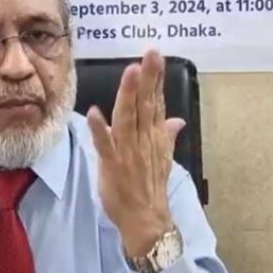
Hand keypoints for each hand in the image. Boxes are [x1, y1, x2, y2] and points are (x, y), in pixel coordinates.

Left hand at [87, 50, 184, 256]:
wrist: (146, 220)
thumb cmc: (149, 188)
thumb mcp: (163, 159)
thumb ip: (167, 136)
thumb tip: (178, 120)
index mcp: (154, 137)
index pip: (155, 103)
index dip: (155, 80)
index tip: (155, 56)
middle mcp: (144, 140)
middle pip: (146, 104)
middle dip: (148, 78)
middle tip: (150, 53)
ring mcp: (128, 152)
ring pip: (128, 118)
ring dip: (128, 95)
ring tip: (131, 71)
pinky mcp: (113, 165)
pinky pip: (105, 145)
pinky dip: (100, 129)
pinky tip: (94, 112)